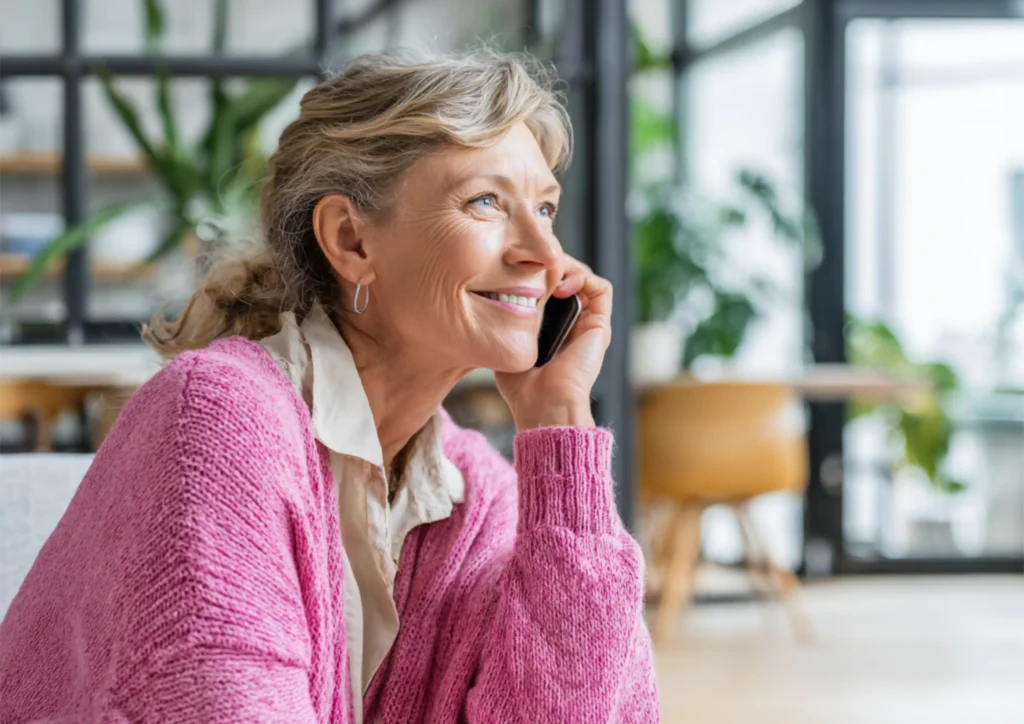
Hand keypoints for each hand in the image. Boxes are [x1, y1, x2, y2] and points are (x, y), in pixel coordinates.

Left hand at [495, 256, 611, 429]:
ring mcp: (588, 323)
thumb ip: (511, 321)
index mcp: (552, 327)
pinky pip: (603, 288)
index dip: (538, 272)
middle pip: (568, 276)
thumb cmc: (523, 387)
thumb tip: (504, 294)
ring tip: (548, 277)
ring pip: (585, 277)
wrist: (545, 404)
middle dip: (552, 264)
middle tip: (535, 267)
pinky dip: (584, 278)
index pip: (549, 286)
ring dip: (568, 268)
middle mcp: (573, 323)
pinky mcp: (601, 325)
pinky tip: (562, 287)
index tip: (520, 271)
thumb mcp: (510, 344)